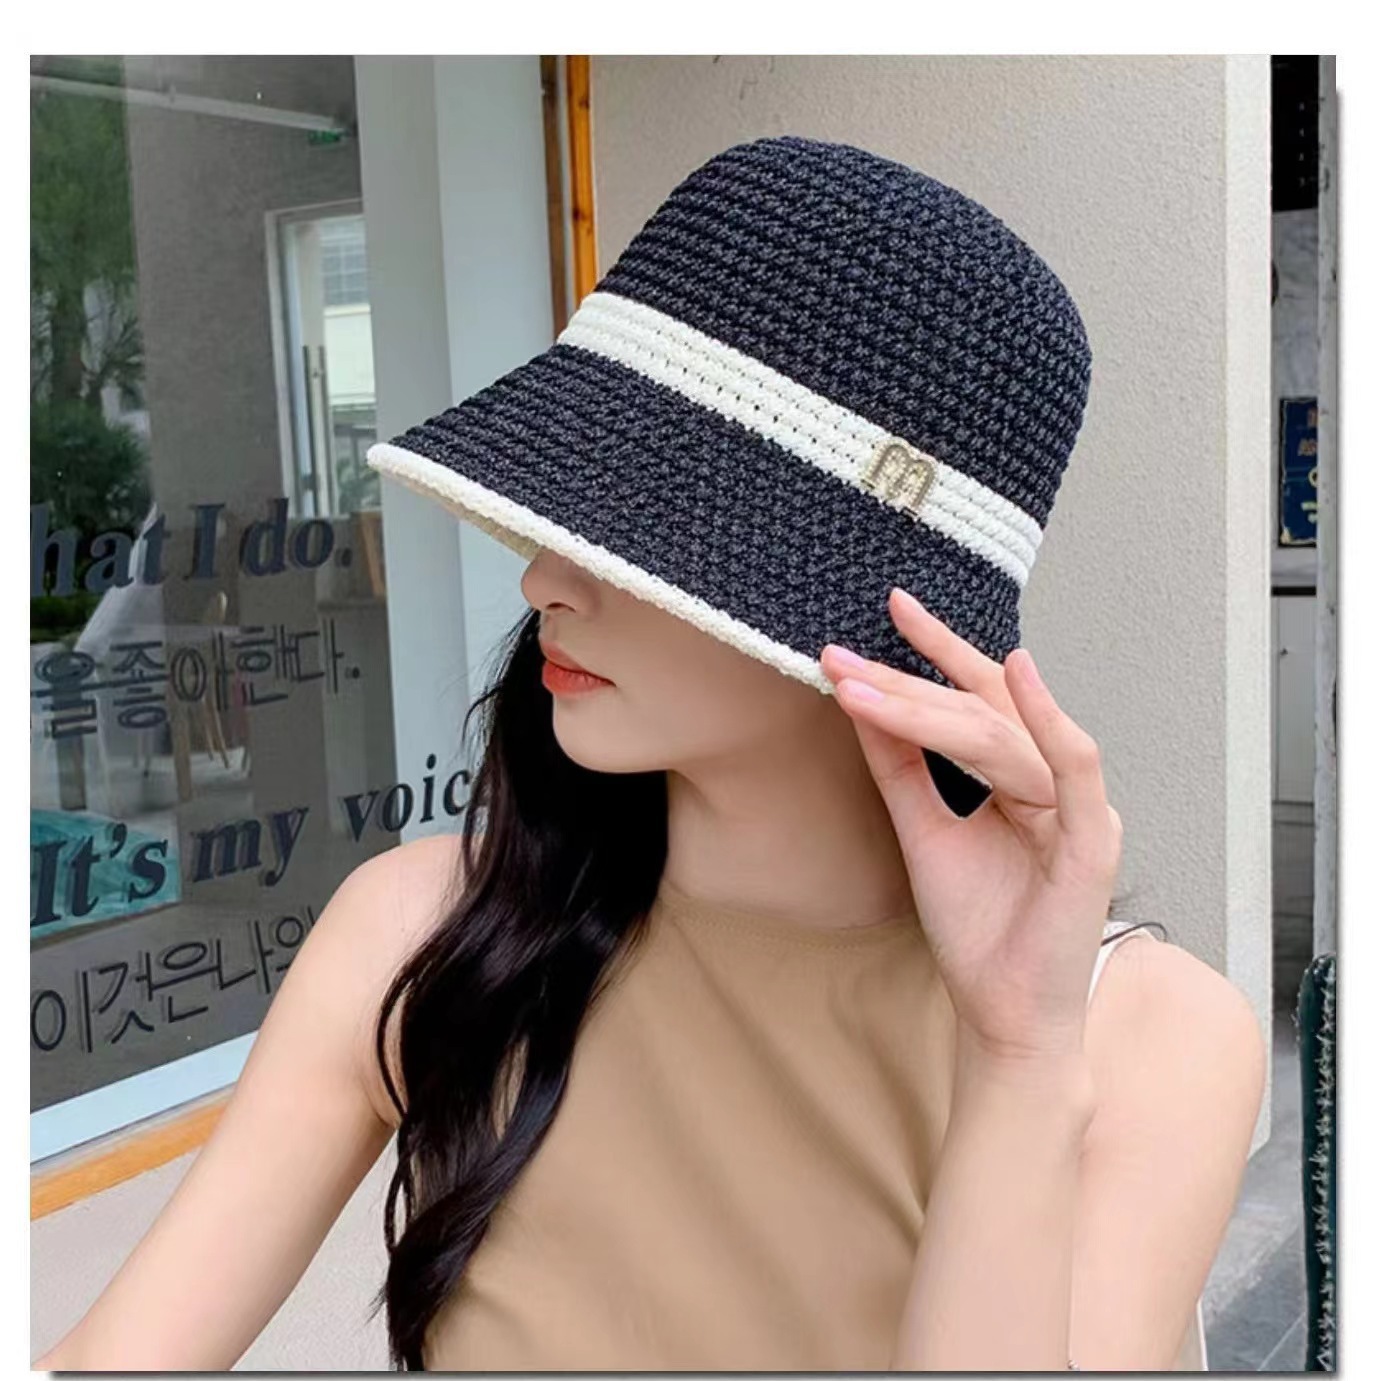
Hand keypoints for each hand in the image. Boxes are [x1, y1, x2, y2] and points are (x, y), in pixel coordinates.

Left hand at [820, 587, 1122, 1063]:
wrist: (1004, 1015)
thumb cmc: (979, 930)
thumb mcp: (923, 831)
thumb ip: (900, 768)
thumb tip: (862, 701)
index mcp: (1020, 779)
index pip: (976, 701)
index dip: (933, 654)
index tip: (885, 612)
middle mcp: (1052, 784)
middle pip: (981, 710)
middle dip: (911, 676)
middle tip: (846, 653)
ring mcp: (1077, 809)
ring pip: (1001, 737)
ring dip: (929, 705)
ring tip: (863, 683)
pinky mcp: (1091, 844)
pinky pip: (1074, 768)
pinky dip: (1049, 720)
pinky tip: (1015, 673)